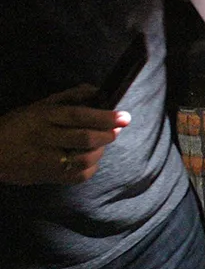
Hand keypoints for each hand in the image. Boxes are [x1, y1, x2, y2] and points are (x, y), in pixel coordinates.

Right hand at [0, 85, 130, 184]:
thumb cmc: (17, 125)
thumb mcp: (39, 105)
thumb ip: (69, 97)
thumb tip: (97, 90)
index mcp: (42, 117)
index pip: (79, 116)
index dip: (104, 117)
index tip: (124, 116)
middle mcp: (44, 138)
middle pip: (84, 138)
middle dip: (108, 134)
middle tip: (117, 128)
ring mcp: (45, 160)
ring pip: (84, 159)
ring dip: (100, 150)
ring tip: (102, 142)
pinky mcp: (47, 177)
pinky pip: (78, 175)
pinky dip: (90, 166)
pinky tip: (90, 158)